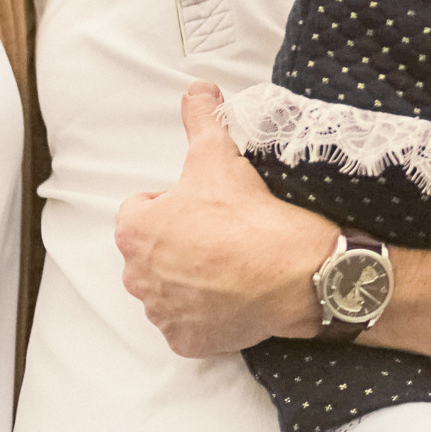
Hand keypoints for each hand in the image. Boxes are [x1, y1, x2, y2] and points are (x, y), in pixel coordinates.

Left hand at [113, 82, 338, 355]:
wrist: (296, 273)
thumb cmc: (250, 215)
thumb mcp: (219, 154)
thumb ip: (200, 117)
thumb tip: (198, 89)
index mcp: (134, 231)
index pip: (141, 210)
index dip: (173, 203)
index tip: (203, 205)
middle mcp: (138, 277)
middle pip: (152, 252)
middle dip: (177, 243)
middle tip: (218, 233)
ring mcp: (162, 314)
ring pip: (168, 289)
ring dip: (189, 278)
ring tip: (228, 264)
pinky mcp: (186, 341)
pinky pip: (187, 326)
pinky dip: (204, 315)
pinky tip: (231, 296)